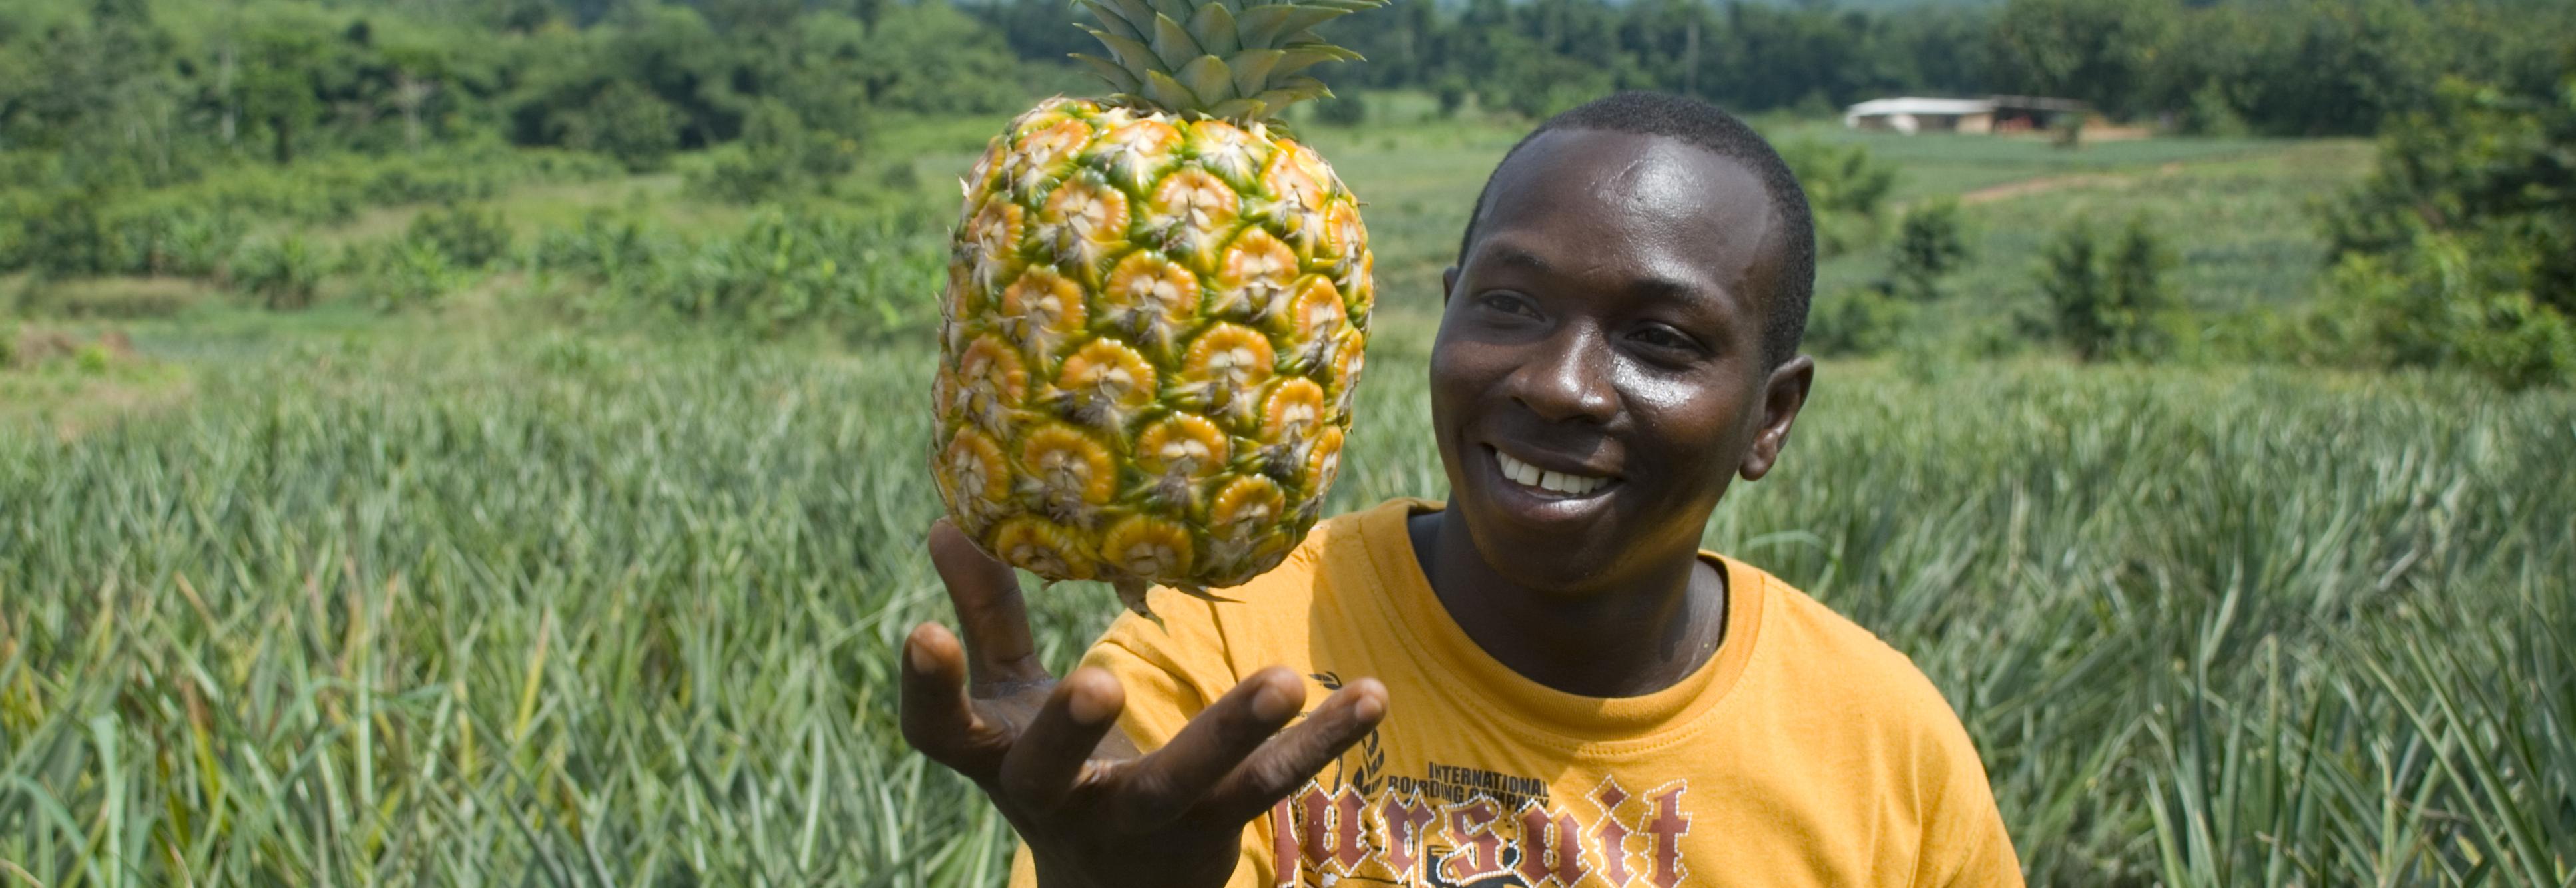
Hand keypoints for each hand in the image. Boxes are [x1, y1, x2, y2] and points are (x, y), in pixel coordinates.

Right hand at [901, 520, 1388, 887]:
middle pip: (1054, 772)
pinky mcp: (1217, 829)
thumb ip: (988, 616)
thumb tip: (951, 520)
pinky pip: (1273, 784)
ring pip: (1186, 785)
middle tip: (1097, 680)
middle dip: (1069, 731)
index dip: (929, 688)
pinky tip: (1373, 694)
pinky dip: (1323, 741)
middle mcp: (1062, 799)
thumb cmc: (1052, 769)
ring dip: (1233, 733)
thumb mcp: (1008, 703)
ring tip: (1284, 677)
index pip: (941, 731)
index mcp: (997, 759)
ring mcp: (1143, 821)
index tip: (922, 631)